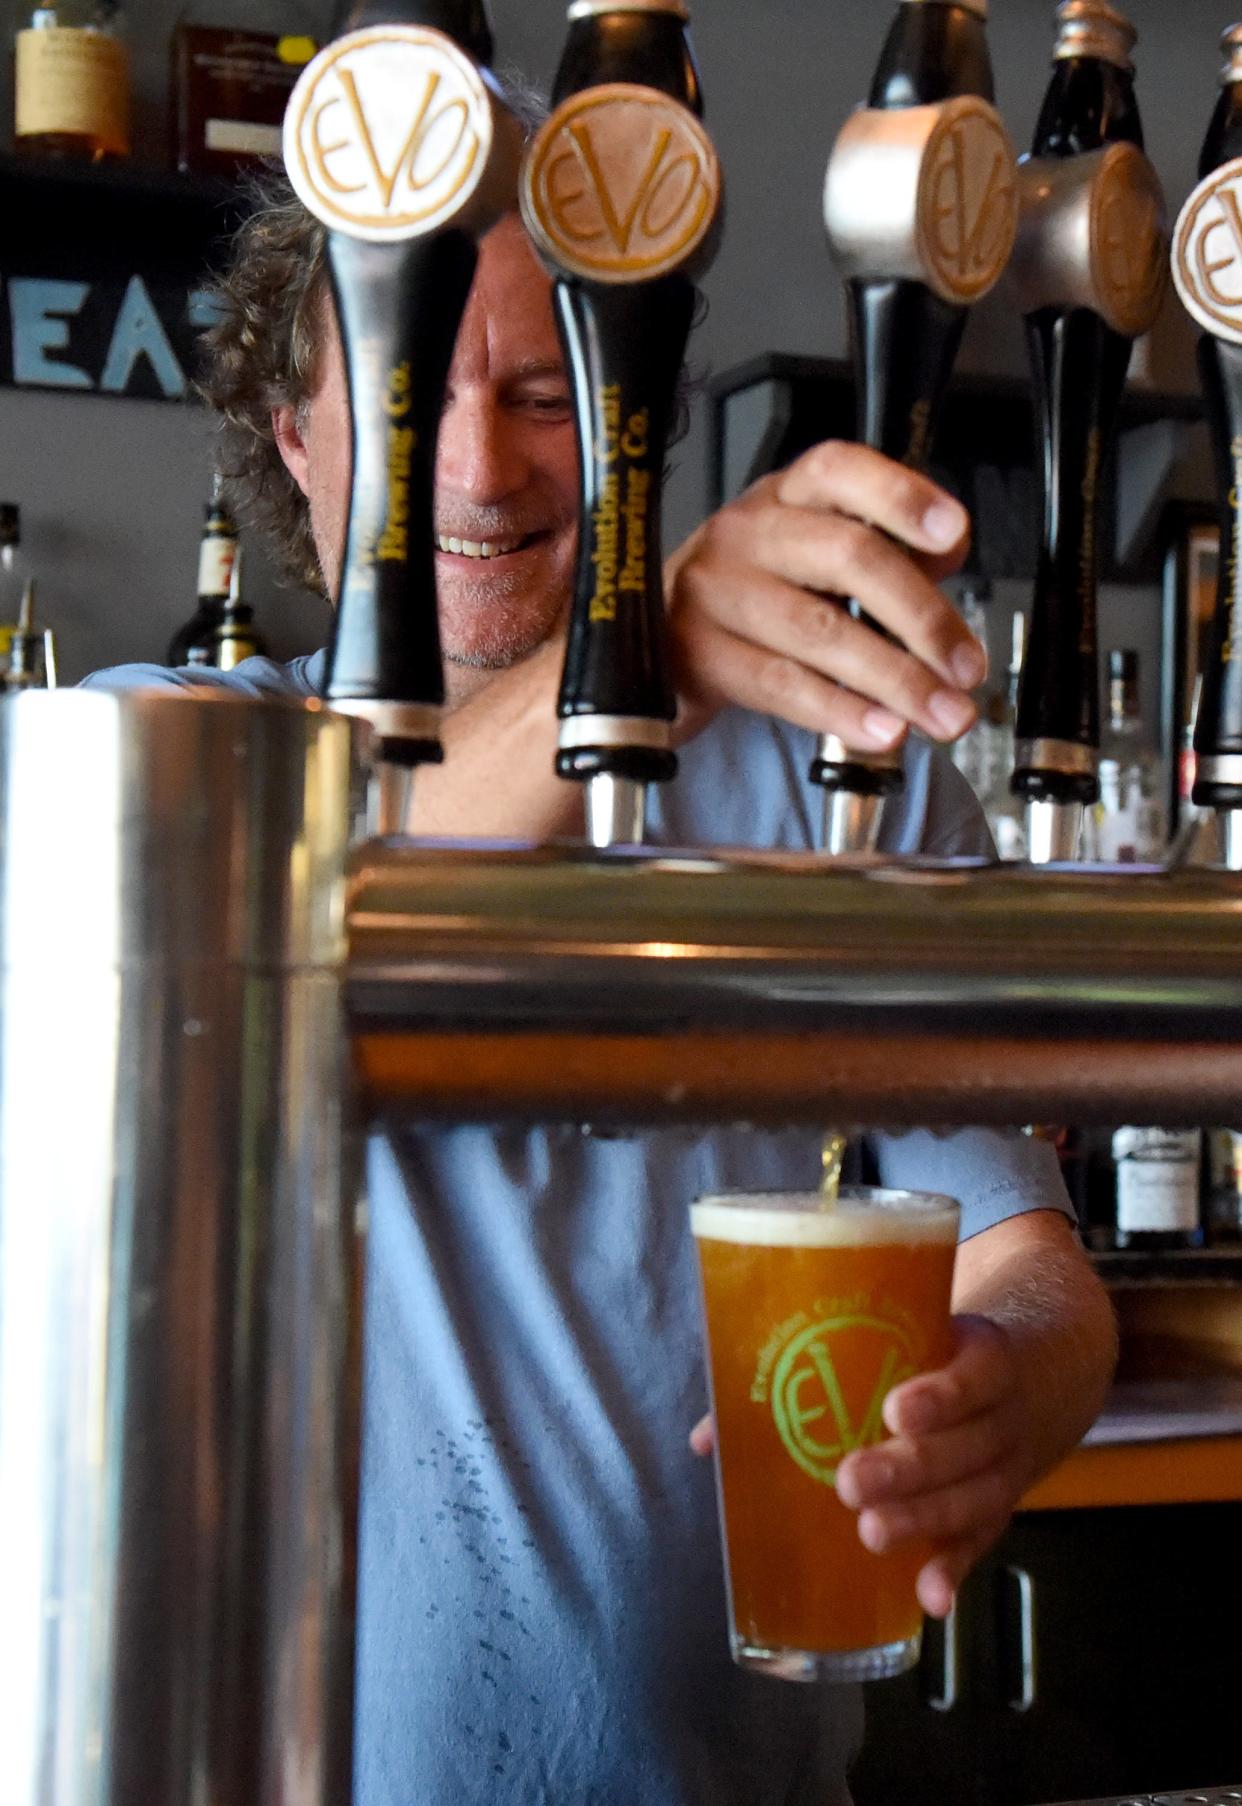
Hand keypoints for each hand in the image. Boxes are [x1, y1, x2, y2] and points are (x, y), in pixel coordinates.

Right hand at [664, 440, 983, 753]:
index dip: (901, 497)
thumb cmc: (759, 594)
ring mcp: (717, 591)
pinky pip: (781, 684)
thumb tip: (950, 549)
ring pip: (819, 631)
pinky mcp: (700, 653)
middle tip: (967, 668)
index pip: (841, 471)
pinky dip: (841, 711)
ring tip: (942, 714)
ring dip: (895, 679)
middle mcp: (748, 532)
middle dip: (922, 618)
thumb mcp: (820, 558)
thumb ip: (893, 550)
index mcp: (787, 495)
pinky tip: (882, 730)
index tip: (953, 534)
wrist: (662, 642)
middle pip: (846, 557)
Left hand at [688, 1316, 1032, 1619]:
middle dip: (910, 1468)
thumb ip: (815, 1372)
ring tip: (870, 1534)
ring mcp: (1004, 1470)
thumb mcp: (899, 1341)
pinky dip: (953, 1571)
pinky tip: (928, 1599)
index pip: (973, 1375)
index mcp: (982, 1359)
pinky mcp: (995, 1513)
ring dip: (921, 1522)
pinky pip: (978, 1544)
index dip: (940, 1395)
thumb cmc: (928, 1358)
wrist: (1020, 1386)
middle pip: (966, 1447)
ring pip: (973, 1499)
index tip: (895, 1410)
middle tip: (851, 1482)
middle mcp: (1001, 1418)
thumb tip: (709, 1438)